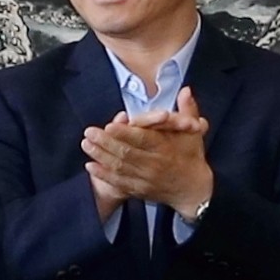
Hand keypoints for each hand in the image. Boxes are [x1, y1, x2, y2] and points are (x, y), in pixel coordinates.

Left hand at [82, 101, 214, 220]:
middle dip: (105, 143)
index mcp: (165, 148)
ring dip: (100, 156)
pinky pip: (118, 183)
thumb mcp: (193, 132)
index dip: (124, 133)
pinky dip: (103, 175)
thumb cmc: (191, 156)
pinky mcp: (139, 190)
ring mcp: (145, 179)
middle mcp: (154, 164)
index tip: (109, 126)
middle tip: (89, 132)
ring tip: (86, 144)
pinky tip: (90, 166)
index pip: (142, 139)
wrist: (193, 190)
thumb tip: (185, 89)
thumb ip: (187, 110)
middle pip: (126, 153)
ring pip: (119, 168)